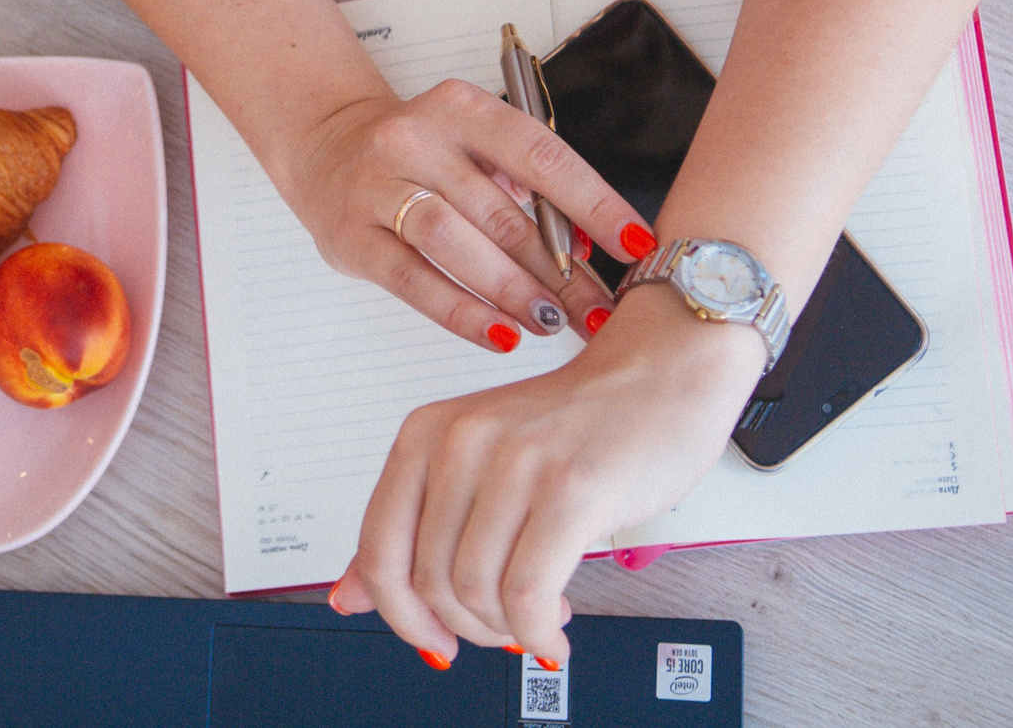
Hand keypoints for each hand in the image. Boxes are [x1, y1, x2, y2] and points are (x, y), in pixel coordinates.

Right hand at [275, 81, 650, 350]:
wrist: (328, 150)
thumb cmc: (423, 156)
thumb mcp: (476, 150)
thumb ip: (528, 190)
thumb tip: (589, 251)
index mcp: (462, 109)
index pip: (541, 154)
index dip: (594, 202)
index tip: (637, 243)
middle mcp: (417, 139)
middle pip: (502, 211)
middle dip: (560, 269)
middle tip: (600, 310)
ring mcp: (377, 186)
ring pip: (457, 244)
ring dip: (513, 290)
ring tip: (552, 322)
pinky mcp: (351, 236)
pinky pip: (413, 282)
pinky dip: (462, 313)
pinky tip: (500, 334)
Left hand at [330, 284, 765, 663]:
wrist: (662, 372)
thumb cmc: (578, 425)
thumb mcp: (479, 462)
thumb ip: (414, 525)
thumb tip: (350, 595)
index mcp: (427, 433)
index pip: (379, 548)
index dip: (398, 613)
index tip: (430, 638)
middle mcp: (463, 441)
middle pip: (429, 580)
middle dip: (465, 626)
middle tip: (499, 631)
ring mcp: (516, 462)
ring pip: (476, 591)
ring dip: (505, 629)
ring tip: (533, 621)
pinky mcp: (571, 488)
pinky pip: (528, 593)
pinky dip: (537, 630)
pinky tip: (554, 629)